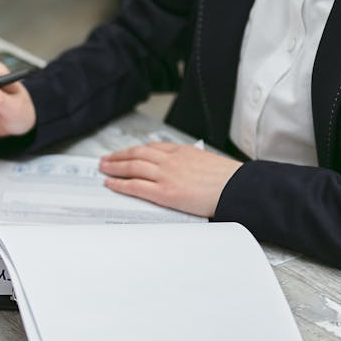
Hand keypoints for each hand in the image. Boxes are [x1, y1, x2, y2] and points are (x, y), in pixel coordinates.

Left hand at [98, 142, 241, 217]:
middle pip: (137, 154)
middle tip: (106, 160)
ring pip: (133, 167)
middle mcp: (171, 160)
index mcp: (182, 151)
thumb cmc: (228, 179)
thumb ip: (191, 162)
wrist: (237, 188)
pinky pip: (136, 186)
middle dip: (119, 156)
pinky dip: (121, 184)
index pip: (152, 147)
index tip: (126, 152)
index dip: (135, 150)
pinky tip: (111, 184)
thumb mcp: (207, 161)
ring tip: (104, 169)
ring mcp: (166, 175)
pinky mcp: (165, 192)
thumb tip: (185, 168)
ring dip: (114, 167)